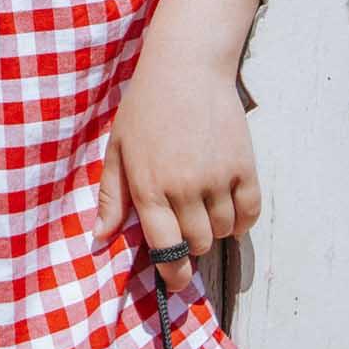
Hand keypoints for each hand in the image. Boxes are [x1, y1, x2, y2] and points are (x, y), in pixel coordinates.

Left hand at [91, 44, 261, 293]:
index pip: (166, 248)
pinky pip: (250, 214)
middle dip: (190, 245)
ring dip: (214, 230)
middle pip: (198, 244)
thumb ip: (111, 196)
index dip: (172, 274)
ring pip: (223, 232)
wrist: (186, 68)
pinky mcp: (245, 167)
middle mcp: (185, 187)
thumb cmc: (145, 107)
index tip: (174, 280)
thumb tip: (99, 238)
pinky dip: (241, 220)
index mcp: (149, 186)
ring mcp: (218, 178)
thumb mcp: (118, 149)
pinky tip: (227, 207)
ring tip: (201, 209)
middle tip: (183, 227)